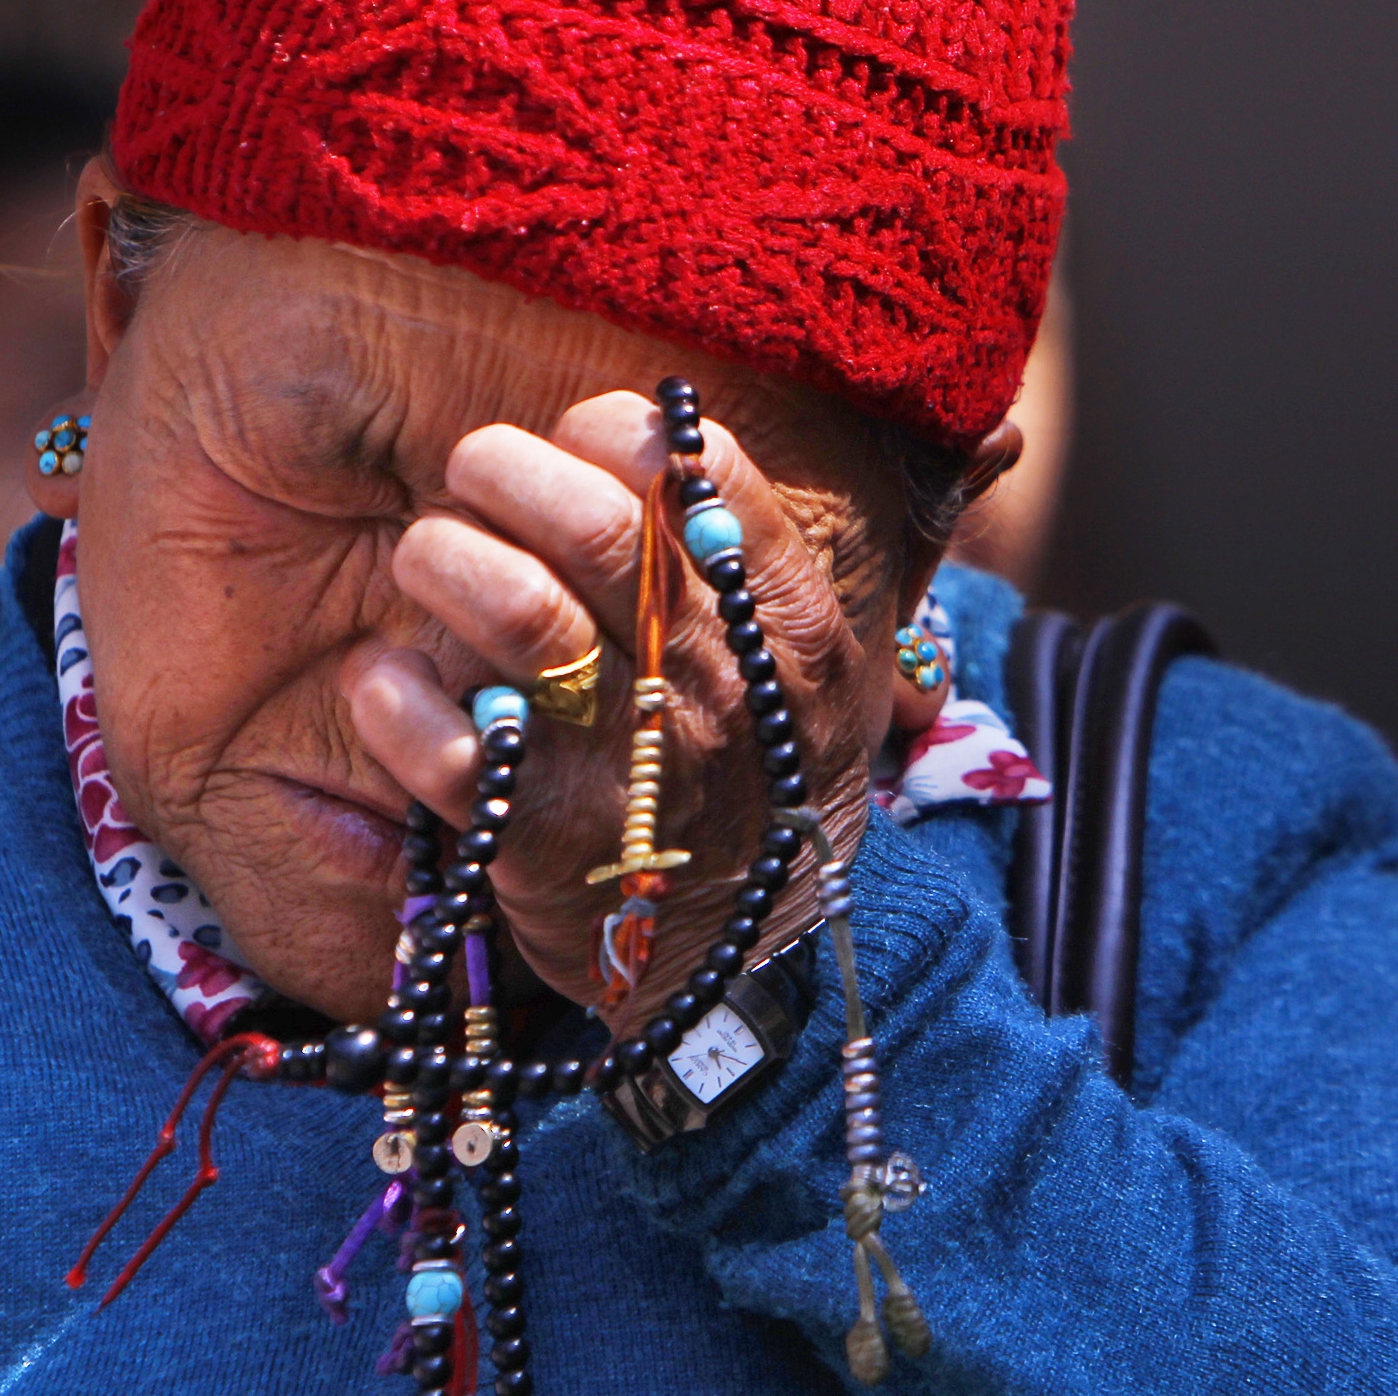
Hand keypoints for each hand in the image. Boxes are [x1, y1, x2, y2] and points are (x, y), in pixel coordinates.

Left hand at [345, 390, 879, 1033]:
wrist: (738, 970)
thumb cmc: (763, 775)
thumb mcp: (833, 669)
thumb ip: (858, 542)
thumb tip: (1007, 426)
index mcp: (794, 633)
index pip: (705, 475)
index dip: (617, 430)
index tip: (579, 434)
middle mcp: (714, 691)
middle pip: (593, 527)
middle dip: (507, 465)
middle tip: (475, 463)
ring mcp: (624, 770)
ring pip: (511, 610)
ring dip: (444, 557)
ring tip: (429, 555)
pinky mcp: (532, 845)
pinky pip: (437, 737)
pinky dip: (393, 690)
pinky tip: (390, 673)